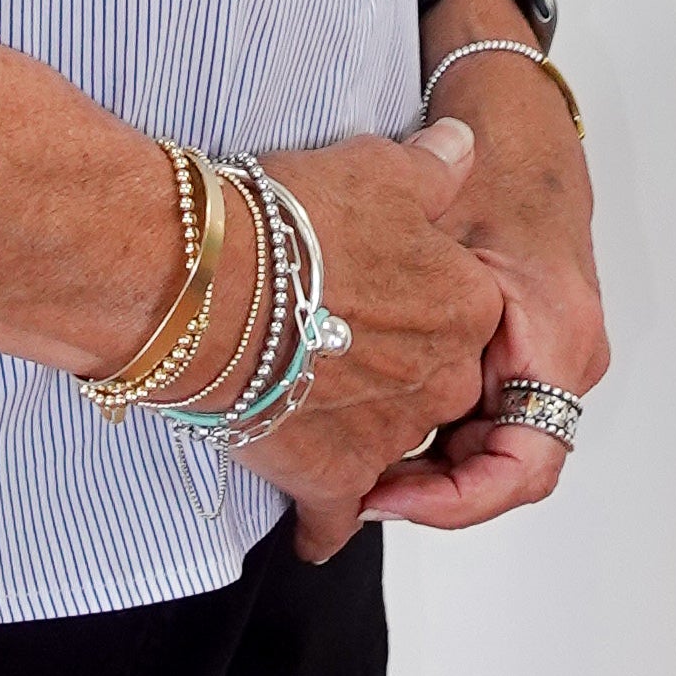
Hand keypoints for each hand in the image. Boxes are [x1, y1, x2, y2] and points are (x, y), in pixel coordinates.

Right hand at [220, 124, 503, 564]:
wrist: (208, 285)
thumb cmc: (288, 223)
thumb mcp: (378, 168)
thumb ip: (435, 168)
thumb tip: (465, 149)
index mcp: (467, 304)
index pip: (459, 310)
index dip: (410, 297)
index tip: (372, 293)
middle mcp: (443, 377)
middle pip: (430, 381)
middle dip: (388, 369)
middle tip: (331, 345)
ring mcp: (391, 435)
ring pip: (386, 444)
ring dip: (353, 432)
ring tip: (304, 407)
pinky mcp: (332, 481)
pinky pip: (337, 518)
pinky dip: (325, 522)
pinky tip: (311, 525)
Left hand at [362, 39, 605, 537]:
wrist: (520, 120)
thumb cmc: (495, 161)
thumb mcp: (445, 228)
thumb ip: (407, 299)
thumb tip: (357, 364)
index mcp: (556, 341)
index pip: (522, 467)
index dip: (452, 500)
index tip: (383, 495)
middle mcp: (564, 360)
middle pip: (501, 467)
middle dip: (425, 488)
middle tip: (347, 488)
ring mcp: (546, 357)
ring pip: (489, 444)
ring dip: (424, 459)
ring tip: (347, 457)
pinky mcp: (525, 347)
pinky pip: (483, 412)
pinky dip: (431, 426)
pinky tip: (370, 415)